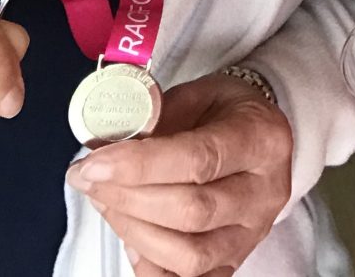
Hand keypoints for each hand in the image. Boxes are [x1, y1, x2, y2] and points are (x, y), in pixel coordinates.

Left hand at [67, 70, 291, 276]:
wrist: (258, 132)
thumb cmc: (224, 109)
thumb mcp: (195, 94)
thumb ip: (154, 118)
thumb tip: (101, 146)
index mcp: (260, 139)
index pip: (198, 160)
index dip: (140, 166)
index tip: (94, 164)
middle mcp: (264, 191)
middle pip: (192, 212)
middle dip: (128, 199)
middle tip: (89, 179)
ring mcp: (253, 232)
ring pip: (190, 256)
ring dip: (134, 231)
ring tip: (106, 202)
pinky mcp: (236, 258)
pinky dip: (151, 263)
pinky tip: (129, 233)